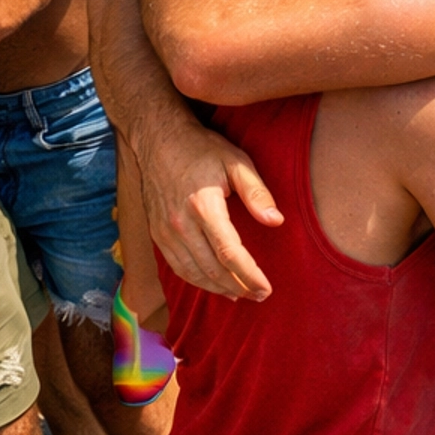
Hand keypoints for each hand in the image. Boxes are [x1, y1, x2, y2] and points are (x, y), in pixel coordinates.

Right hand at [134, 119, 282, 299]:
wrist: (158, 139)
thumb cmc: (201, 148)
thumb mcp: (235, 160)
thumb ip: (256, 191)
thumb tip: (276, 221)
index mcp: (203, 206)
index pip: (230, 253)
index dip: (250, 275)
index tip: (266, 288)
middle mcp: (181, 224)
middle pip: (212, 269)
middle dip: (239, 286)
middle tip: (260, 295)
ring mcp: (166, 232)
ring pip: (194, 274)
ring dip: (219, 289)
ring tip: (241, 294)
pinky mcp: (158, 234)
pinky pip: (178, 268)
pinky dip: (197, 281)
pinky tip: (214, 284)